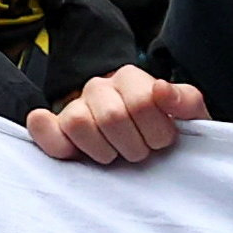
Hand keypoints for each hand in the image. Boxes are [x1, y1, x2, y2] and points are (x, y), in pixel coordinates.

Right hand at [33, 64, 203, 164]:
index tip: (164, 141)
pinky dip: (53, 140)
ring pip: (78, 123)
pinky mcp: (56, 129)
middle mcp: (99, 86)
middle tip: (141, 152)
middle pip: (111, 117)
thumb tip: (160, 89)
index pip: (141, 104)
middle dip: (134, 146)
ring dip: (103, 151)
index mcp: (131, 78)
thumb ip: (185, 100)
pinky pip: (42, 128)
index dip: (157, 132)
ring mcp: (75, 106)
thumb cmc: (169, 131)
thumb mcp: (190, 115)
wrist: (152, 149)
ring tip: (116, 155)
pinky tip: (70, 151)